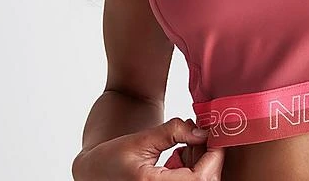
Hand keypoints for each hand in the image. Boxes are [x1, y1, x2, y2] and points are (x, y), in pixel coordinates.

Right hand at [72, 116, 225, 179]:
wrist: (93, 174)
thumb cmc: (112, 158)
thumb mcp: (142, 138)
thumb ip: (174, 132)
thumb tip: (202, 132)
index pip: (201, 178)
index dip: (214, 156)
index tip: (214, 136)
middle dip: (208, 159)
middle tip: (201, 136)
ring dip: (200, 166)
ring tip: (186, 145)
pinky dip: (191, 173)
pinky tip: (179, 157)